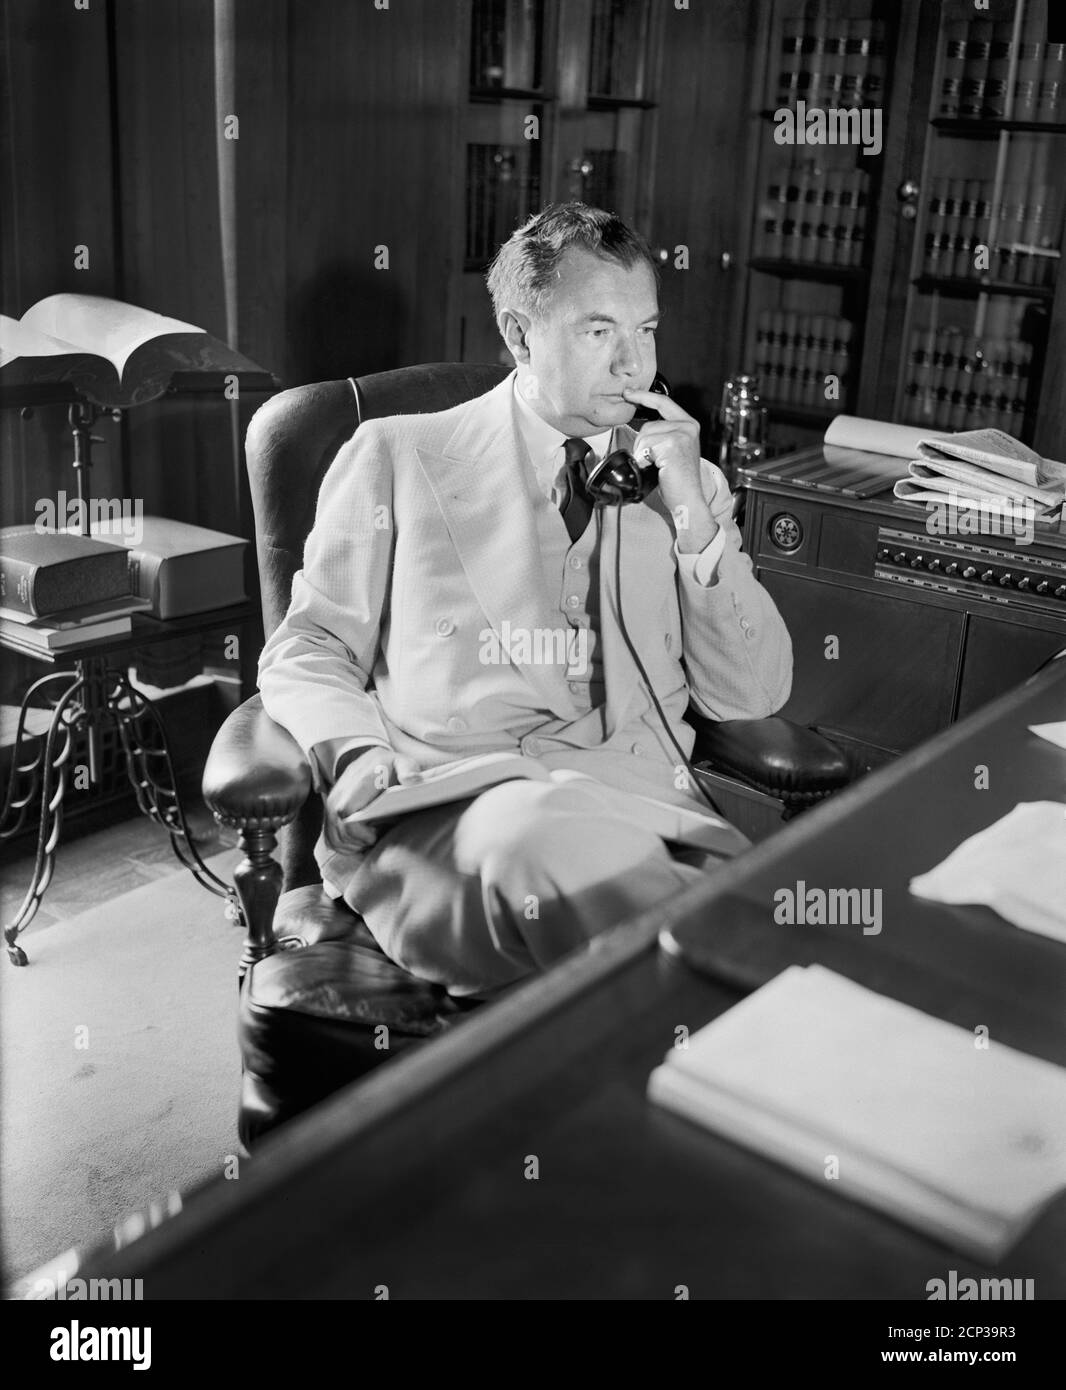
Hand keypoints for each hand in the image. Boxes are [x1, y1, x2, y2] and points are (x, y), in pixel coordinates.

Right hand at [324, 747, 409, 852]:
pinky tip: (359, 843)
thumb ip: (408, 769)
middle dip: (357, 842)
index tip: (374, 836)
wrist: (370, 760)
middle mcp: (339, 793)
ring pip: (333, 836)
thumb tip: (412, 780)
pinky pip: (330, 837)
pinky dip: (343, 845)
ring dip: (351, 845)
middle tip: (375, 839)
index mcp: (357, 783)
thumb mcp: (403, 763)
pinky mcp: (328, 812)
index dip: (358, 832)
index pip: (346, 813)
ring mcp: (330, 803)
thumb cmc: (389, 766)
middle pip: (339, 829)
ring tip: (369, 840)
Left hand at [622, 386, 719, 551]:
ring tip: (658, 467)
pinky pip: (645, 447)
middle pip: (647, 426)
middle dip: (642, 446)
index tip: (628, 392)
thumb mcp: (672, 450)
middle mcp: (688, 426)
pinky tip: (658, 468)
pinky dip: (645, 460)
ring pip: (644, 437)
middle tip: (655, 463)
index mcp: (688, 424)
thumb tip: (639, 427)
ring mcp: (682, 434)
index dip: (643, 396)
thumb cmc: (677, 480)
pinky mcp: (674, 444)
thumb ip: (663, 434)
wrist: (688, 499)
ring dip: (643, 455)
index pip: (663, 402)